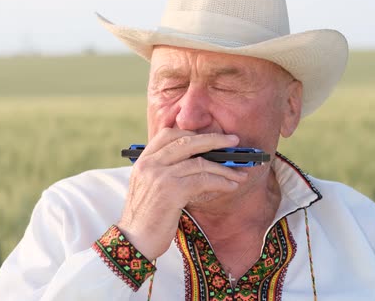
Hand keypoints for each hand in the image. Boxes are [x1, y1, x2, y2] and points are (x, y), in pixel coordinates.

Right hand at [116, 128, 248, 259]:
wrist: (134, 242)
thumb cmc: (147, 218)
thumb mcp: (150, 187)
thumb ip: (165, 170)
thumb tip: (198, 160)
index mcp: (143, 160)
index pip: (169, 134)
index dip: (193, 133)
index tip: (212, 137)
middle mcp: (150, 164)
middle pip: (188, 142)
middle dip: (215, 140)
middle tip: (234, 141)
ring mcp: (160, 176)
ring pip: (200, 162)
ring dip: (224, 168)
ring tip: (239, 174)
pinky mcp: (171, 191)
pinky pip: (203, 180)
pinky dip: (221, 182)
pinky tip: (231, 186)